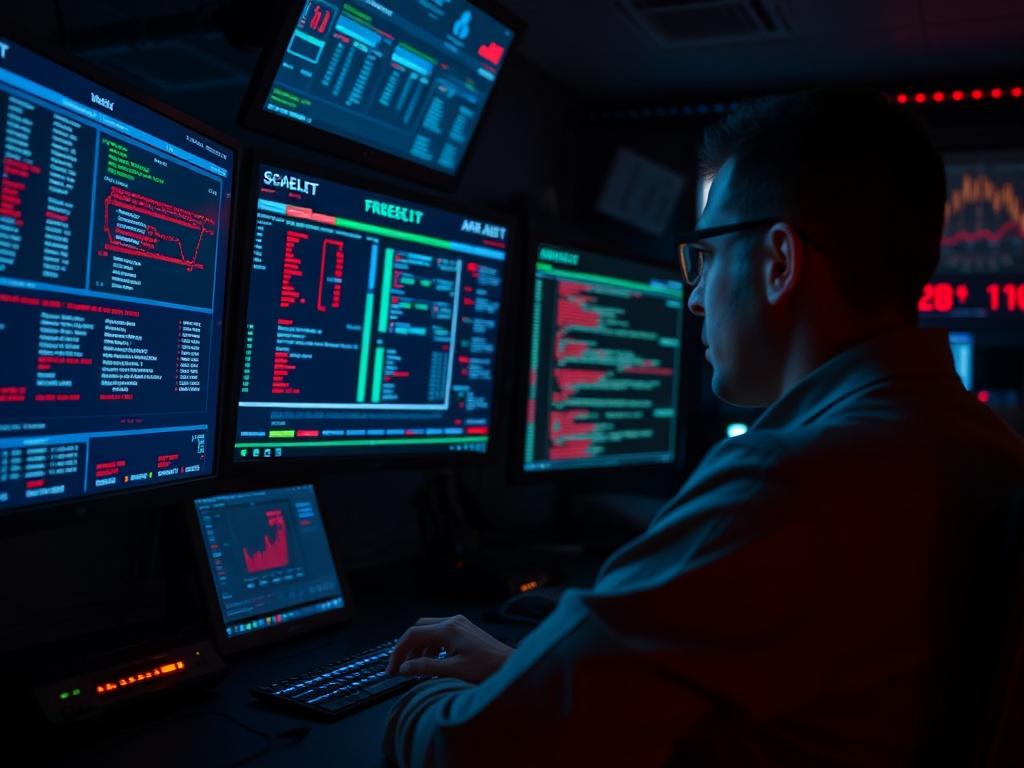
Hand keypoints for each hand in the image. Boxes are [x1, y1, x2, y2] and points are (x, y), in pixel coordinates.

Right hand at [386, 614, 513, 682]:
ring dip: (418, 649)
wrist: (510, 666)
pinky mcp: (464, 630)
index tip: (392, 669)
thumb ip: (426, 668)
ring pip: (428, 632)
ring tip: (414, 669)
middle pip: (419, 630)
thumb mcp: (454, 671)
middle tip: (399, 667)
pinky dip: (430, 648)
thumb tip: (404, 668)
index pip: (413, 635)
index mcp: (449, 629)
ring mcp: (459, 624)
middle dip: (407, 648)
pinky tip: (431, 663)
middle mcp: (453, 621)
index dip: (399, 652)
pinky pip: (439, 635)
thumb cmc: (487, 668)